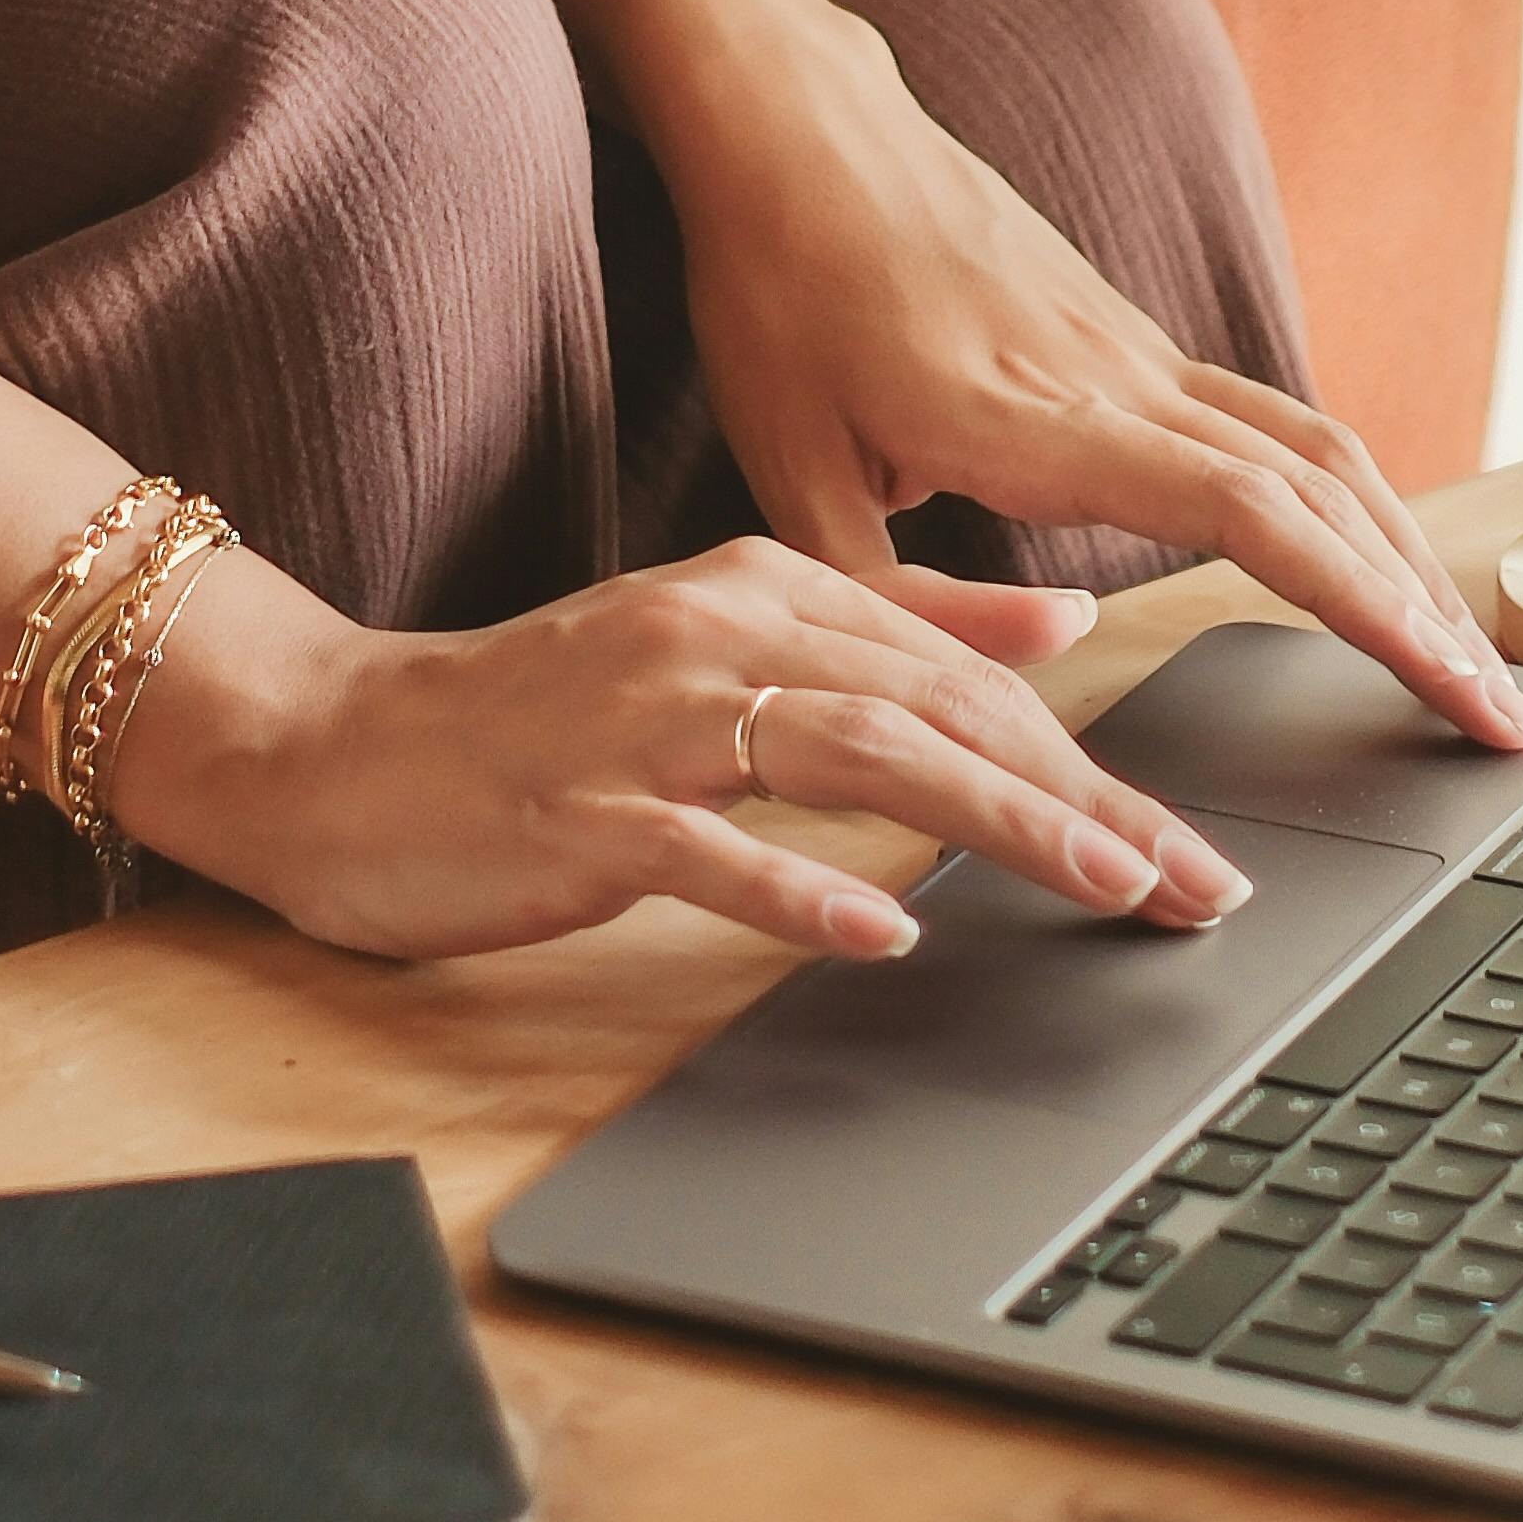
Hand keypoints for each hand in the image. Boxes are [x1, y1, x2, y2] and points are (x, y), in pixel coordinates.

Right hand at [113, 537, 1262, 966]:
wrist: (328, 742)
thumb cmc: (534, 716)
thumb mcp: (722, 645)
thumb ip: (891, 628)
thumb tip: (1062, 630)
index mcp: (759, 590)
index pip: (962, 672)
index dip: (1089, 753)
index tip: (1190, 841)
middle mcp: (714, 635)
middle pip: (934, 710)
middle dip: (1082, 797)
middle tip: (1194, 885)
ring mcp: (643, 723)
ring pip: (853, 758)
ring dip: (992, 824)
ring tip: (1099, 883)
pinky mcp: (576, 811)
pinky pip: (705, 850)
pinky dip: (797, 885)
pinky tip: (879, 931)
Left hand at [654, 2, 1522, 754]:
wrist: (793, 123)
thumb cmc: (780, 290)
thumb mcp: (792, 477)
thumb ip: (911, 600)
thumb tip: (1065, 650)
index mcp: (1038, 419)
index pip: (1251, 518)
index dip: (1366, 606)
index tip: (1447, 684)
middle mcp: (1117, 373)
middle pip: (1322, 489)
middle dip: (1426, 607)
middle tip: (1502, 714)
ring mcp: (1133, 344)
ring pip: (1313, 446)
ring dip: (1400, 547)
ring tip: (1458, 652)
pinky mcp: (1126, 333)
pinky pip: (1267, 416)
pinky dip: (1341, 494)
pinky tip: (1364, 555)